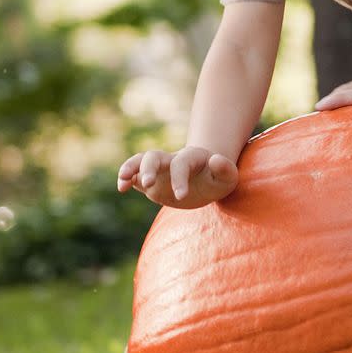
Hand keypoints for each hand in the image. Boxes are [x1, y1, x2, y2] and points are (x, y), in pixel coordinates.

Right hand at [116, 145, 238, 208]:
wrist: (207, 177)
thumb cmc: (218, 178)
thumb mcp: (229, 176)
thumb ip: (225, 169)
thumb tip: (214, 160)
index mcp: (191, 158)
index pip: (181, 164)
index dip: (179, 178)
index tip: (182, 196)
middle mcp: (171, 160)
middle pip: (154, 156)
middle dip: (149, 168)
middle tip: (149, 184)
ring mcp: (160, 170)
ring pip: (140, 162)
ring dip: (130, 169)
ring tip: (122, 184)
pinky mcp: (151, 182)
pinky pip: (135, 177)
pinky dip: (126, 179)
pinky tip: (122, 187)